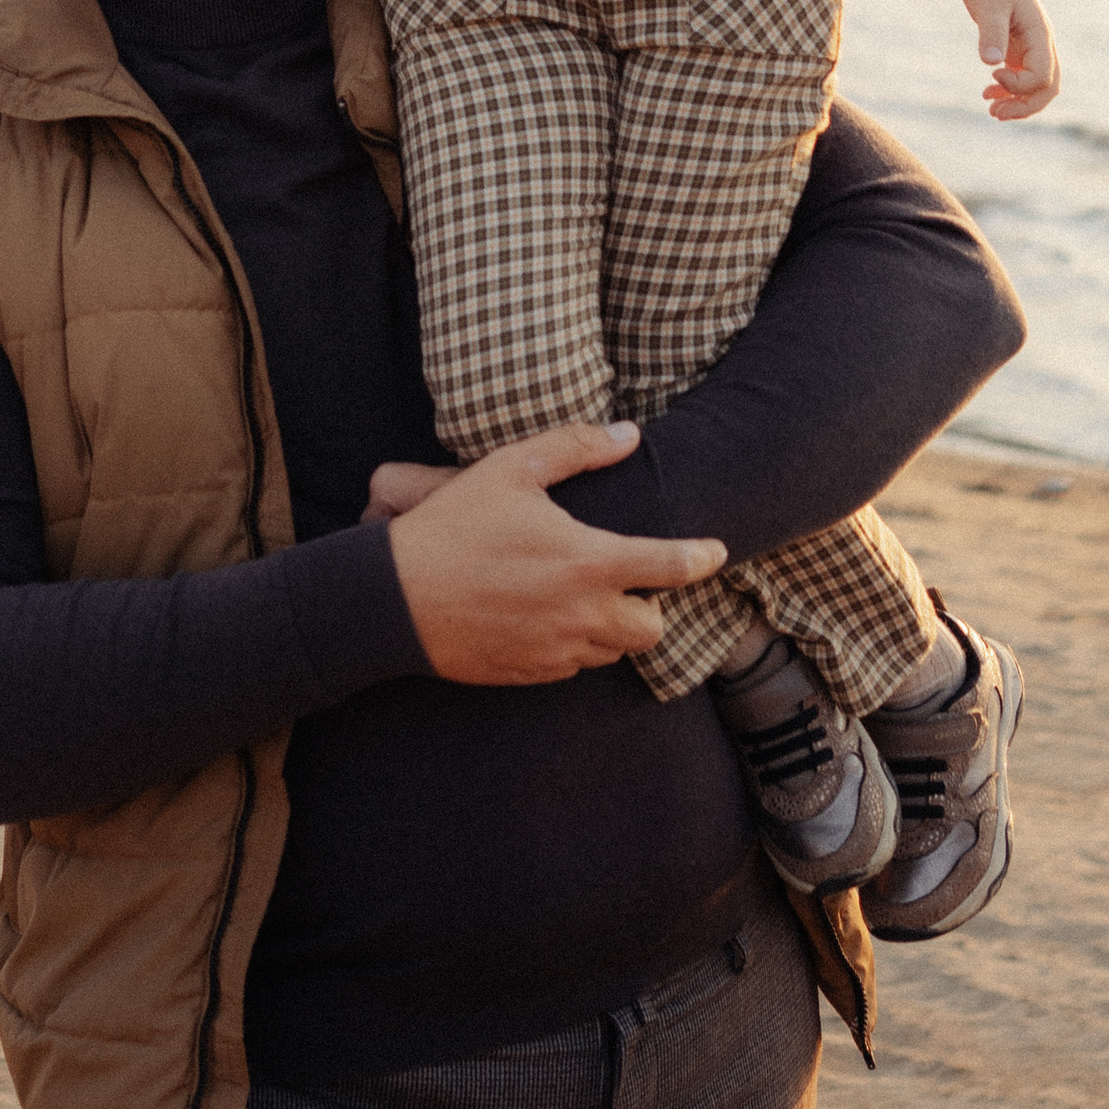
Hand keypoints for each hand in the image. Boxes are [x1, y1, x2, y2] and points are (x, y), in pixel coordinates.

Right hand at [379, 421, 726, 686]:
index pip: (668, 566)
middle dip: (650, 608)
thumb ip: (575, 448)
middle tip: (631, 584)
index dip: (699, 558)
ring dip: (612, 628)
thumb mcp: (511, 469)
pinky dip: (574, 645)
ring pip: (613, 652)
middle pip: (650, 629)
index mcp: (586, 560)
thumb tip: (628, 435)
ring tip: (585, 598)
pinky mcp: (530, 673)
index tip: (714, 553)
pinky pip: (572, 668)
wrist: (394, 599)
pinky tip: (547, 618)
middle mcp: (581, 613)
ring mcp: (556, 649)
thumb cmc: (454, 526)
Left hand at [954, 0, 1059, 120]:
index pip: (1042, 76)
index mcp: (1041, 35)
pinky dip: (1010, 92)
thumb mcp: (988, 6)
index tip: (992, 74)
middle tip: (995, 113)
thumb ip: (991, 33)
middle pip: (1048, 88)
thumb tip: (992, 63)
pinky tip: (988, 92)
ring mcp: (1031, 48)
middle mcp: (1041, 44)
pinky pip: (1023, 79)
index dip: (1019, 85)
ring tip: (992, 110)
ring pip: (1038, 87)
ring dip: (1018, 103)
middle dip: (1025, 106)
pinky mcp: (1018, 50)